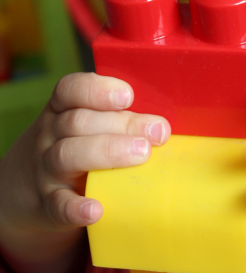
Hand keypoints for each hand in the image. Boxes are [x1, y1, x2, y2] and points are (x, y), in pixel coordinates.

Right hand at [0, 72, 170, 272]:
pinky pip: (57, 205)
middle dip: (122, 124)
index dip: (98, 90)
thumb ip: (118, 117)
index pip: (70, 89)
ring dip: (108, 152)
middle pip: (79, 122)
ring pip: (67, 155)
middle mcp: (50, 135)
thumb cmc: (76, 145)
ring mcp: (45, 170)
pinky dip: (76, 207)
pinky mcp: (46, 204)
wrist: (25, 189)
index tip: (128, 97)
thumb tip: (165, 121)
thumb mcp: (86, 124)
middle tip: (158, 131)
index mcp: (62, 109)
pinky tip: (96, 210)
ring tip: (142, 154)